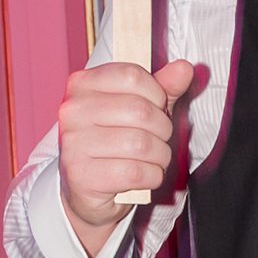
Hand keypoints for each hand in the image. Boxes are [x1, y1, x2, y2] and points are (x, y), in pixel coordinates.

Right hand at [58, 57, 195, 236]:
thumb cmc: (116, 144)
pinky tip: (143, 177)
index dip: (156, 94)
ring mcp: (73, 143)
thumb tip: (184, 68)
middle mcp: (72, 110)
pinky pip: (136, 173)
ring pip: (141, 144)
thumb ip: (163, 87)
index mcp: (82, 84)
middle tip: (157, 140)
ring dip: (160, 156)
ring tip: (152, 160)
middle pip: (141, 111)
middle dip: (162, 130)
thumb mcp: (140, 108)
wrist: (86, 189)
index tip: (156, 108)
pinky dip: (151, 177)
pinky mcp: (81, 176)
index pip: (132, 75)